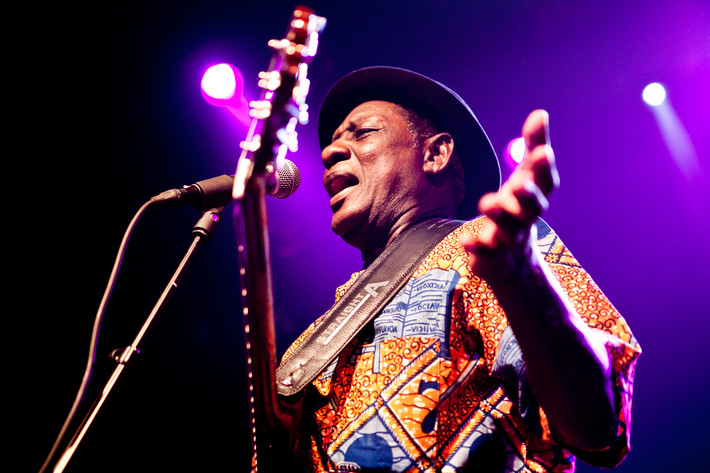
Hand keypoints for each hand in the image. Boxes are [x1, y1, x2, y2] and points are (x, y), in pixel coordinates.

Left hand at [462, 109, 558, 280]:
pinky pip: (484, 252)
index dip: (544, 168)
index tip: (542, 151)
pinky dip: (476, 246)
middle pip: (530, 209)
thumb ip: (533, 146)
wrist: (513, 263)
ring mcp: (508, 239)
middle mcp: (525, 219)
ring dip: (499, 217)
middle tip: (519, 183)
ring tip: (487, 203)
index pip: (545, 183)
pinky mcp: (489, 256)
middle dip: (527, 196)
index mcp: (534, 197)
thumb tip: (541, 113)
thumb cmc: (519, 209)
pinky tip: (465, 240)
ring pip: (507, 229)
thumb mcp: (526, 176)